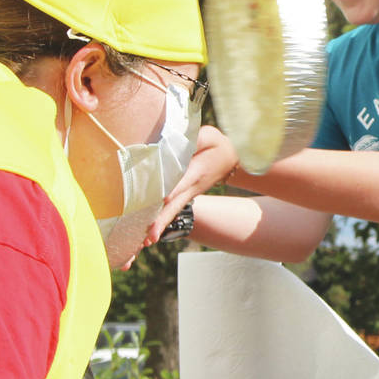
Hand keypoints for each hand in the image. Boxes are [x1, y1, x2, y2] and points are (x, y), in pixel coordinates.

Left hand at [151, 123, 239, 239]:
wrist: (231, 160)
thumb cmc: (217, 145)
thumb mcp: (210, 136)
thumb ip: (195, 138)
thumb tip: (177, 141)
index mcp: (197, 171)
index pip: (184, 181)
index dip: (174, 188)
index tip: (164, 198)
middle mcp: (192, 187)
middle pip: (175, 205)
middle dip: (163, 220)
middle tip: (151, 236)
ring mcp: (188, 194)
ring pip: (172, 211)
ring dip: (160, 226)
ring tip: (147, 242)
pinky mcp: (184, 196)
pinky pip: (171, 211)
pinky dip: (161, 223)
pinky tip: (148, 237)